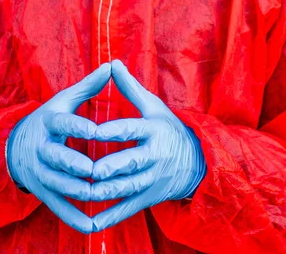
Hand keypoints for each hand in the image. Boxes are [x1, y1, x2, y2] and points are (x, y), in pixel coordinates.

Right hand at [6, 63, 110, 233]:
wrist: (15, 146)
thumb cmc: (49, 120)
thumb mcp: (64, 101)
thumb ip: (88, 87)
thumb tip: (111, 66)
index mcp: (49, 122)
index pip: (62, 124)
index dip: (77, 127)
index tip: (96, 130)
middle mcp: (41, 147)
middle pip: (55, 157)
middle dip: (73, 164)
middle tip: (93, 170)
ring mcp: (40, 171)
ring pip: (56, 183)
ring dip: (75, 190)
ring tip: (95, 195)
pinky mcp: (42, 191)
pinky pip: (57, 206)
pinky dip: (73, 217)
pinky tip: (91, 226)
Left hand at [90, 60, 206, 230]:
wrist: (198, 163)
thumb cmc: (169, 129)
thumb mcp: (154, 107)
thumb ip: (130, 88)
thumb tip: (112, 63)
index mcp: (153, 130)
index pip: (131, 129)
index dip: (113, 131)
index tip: (93, 131)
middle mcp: (154, 155)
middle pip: (131, 162)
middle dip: (112, 167)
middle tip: (91, 170)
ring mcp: (153, 178)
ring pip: (129, 187)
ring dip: (108, 192)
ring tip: (87, 193)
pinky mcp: (149, 197)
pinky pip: (129, 208)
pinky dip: (111, 217)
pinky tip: (91, 223)